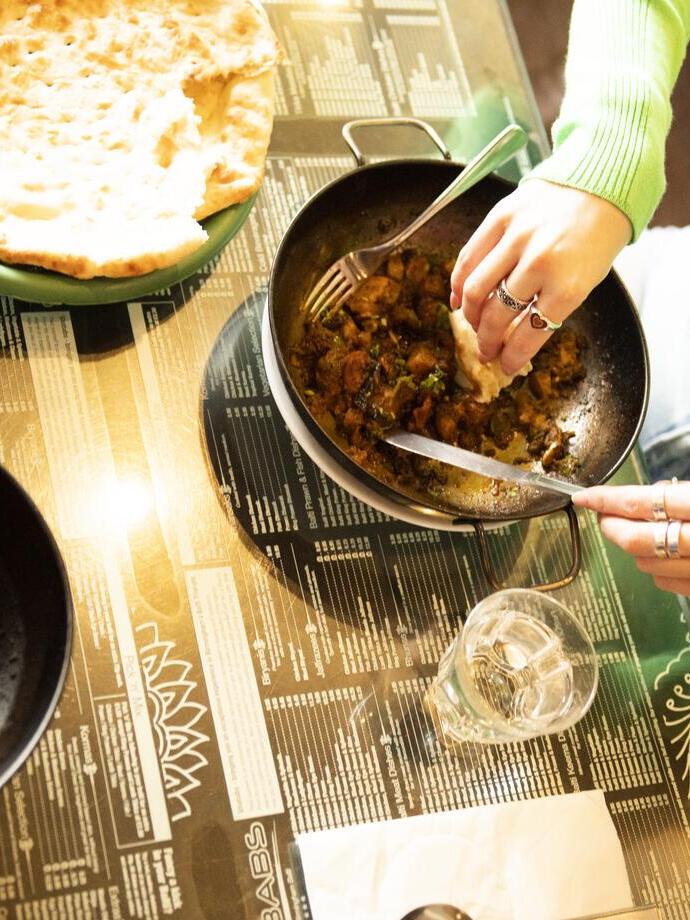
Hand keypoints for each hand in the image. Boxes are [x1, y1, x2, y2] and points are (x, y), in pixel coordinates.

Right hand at [449, 178, 631, 374]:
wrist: (602, 183)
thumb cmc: (597, 237)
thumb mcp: (585, 281)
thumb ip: (549, 308)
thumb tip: (512, 338)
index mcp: (569, 285)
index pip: (529, 334)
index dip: (512, 357)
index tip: (504, 366)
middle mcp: (540, 262)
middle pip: (497, 316)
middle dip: (486, 341)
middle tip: (485, 350)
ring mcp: (517, 237)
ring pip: (475, 289)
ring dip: (469, 315)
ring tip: (472, 325)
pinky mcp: (500, 217)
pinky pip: (469, 256)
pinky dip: (458, 282)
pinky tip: (458, 297)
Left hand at [573, 483, 689, 595]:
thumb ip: (681, 493)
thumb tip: (653, 491)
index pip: (637, 502)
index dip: (603, 500)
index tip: (585, 497)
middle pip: (632, 538)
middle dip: (610, 527)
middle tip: (605, 517)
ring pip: (644, 563)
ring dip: (634, 548)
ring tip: (642, 533)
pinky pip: (665, 582)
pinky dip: (657, 568)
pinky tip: (663, 555)